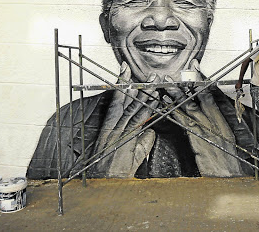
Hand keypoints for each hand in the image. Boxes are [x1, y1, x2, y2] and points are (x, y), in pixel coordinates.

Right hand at [92, 61, 157, 177]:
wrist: (106, 183)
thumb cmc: (114, 172)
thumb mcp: (132, 154)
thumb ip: (143, 140)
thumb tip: (151, 130)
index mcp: (114, 128)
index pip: (122, 103)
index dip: (128, 88)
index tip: (130, 74)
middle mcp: (116, 127)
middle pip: (130, 102)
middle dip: (141, 87)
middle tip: (151, 75)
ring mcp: (118, 131)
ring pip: (132, 108)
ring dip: (143, 93)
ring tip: (152, 81)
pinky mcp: (122, 138)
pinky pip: (133, 119)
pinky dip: (139, 107)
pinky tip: (144, 97)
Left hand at [164, 59, 241, 176]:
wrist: (230, 176)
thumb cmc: (230, 160)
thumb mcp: (227, 139)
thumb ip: (218, 124)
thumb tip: (209, 113)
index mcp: (221, 120)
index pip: (210, 94)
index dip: (201, 80)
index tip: (194, 67)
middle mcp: (214, 123)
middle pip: (197, 99)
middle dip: (185, 85)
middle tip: (174, 74)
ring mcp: (205, 130)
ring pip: (188, 108)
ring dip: (176, 96)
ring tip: (166, 85)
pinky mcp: (197, 139)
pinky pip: (184, 123)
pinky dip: (174, 113)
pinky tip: (166, 105)